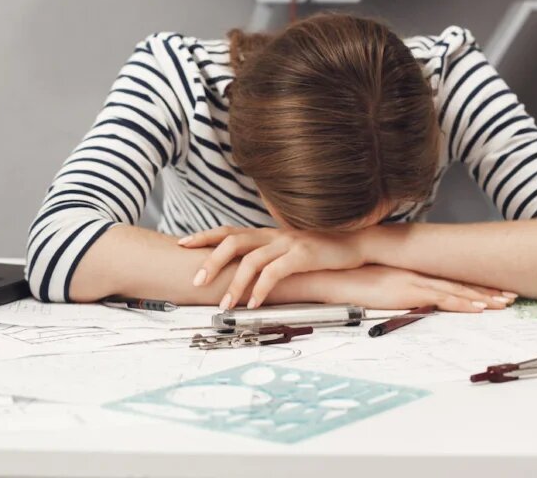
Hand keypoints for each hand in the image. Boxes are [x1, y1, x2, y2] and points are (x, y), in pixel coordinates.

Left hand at [179, 225, 366, 309]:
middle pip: (233, 241)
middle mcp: (272, 235)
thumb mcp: (287, 252)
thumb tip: (241, 275)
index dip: (204, 236)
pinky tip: (256, 303)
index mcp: (265, 234)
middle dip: (211, 261)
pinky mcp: (303, 255)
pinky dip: (262, 288)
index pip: (228, 231)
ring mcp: (288, 243)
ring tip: (226, 304)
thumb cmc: (319, 252)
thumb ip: (266, 258)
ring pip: (252, 259)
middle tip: (196, 281)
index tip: (181, 244)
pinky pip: (276, 271)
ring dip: (236, 283)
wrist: (355, 244)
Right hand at [316, 265, 513, 312]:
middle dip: (486, 290)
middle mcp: (417, 274)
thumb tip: (406, 301)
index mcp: (411, 273)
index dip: (472, 285)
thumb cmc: (350, 282)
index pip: (448, 280)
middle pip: (458, 283)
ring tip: (504, 303)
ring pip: (456, 290)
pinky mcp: (408, 292)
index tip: (492, 290)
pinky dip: (462, 302)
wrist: (333, 277)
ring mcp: (414, 282)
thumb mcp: (378, 286)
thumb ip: (394, 290)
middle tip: (510, 295)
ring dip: (482, 297)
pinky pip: (441, 299)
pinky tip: (478, 307)